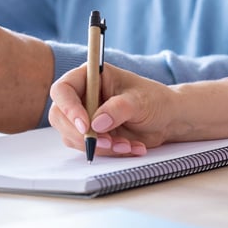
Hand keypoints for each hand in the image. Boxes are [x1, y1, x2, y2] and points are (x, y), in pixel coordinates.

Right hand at [48, 63, 177, 156]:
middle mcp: (83, 95)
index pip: (64, 89)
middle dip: (81, 133)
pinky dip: (107, 152)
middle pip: (60, 116)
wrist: (168, 119)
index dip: (69, 108)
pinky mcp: (92, 134)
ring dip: (98, 145)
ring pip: (72, 136)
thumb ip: (118, 109)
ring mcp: (85, 116)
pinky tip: (129, 147)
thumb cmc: (155, 100)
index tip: (85, 125)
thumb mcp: (140, 101)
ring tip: (125, 144)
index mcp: (91, 76)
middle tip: (106, 142)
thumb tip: (96, 123)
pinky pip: (88, 147)